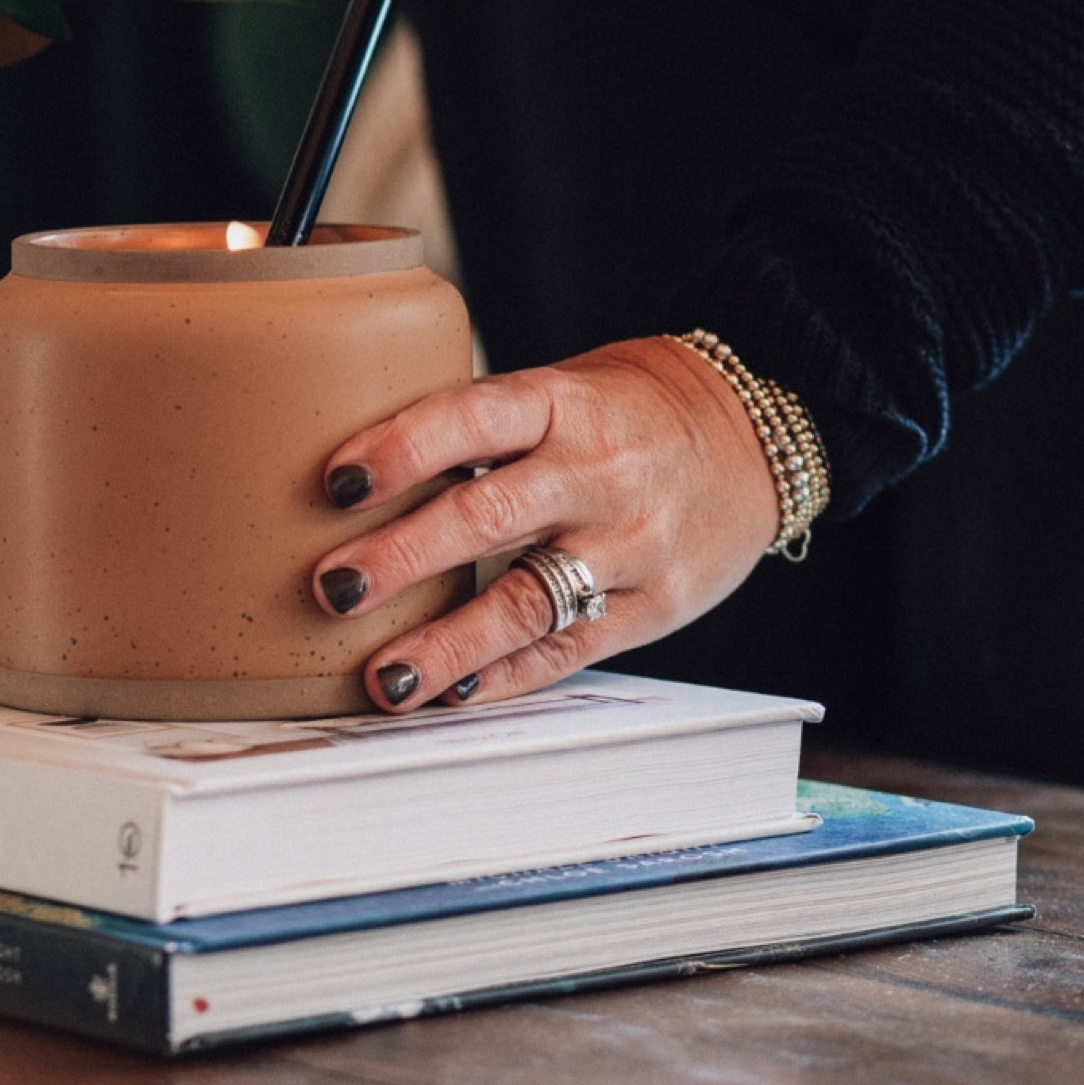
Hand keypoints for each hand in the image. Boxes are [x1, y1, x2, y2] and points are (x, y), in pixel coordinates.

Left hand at [308, 338, 779, 710]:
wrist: (751, 435)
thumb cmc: (619, 411)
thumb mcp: (554, 390)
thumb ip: (471, 430)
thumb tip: (347, 482)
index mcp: (561, 403)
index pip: (471, 419)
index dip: (401, 450)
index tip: (336, 482)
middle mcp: (597, 472)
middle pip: (488, 516)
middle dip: (402, 558)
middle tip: (332, 589)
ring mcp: (631, 543)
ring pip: (528, 601)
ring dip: (447, 646)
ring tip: (383, 677)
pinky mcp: (656, 604)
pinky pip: (571, 649)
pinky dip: (505, 676)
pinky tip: (451, 694)